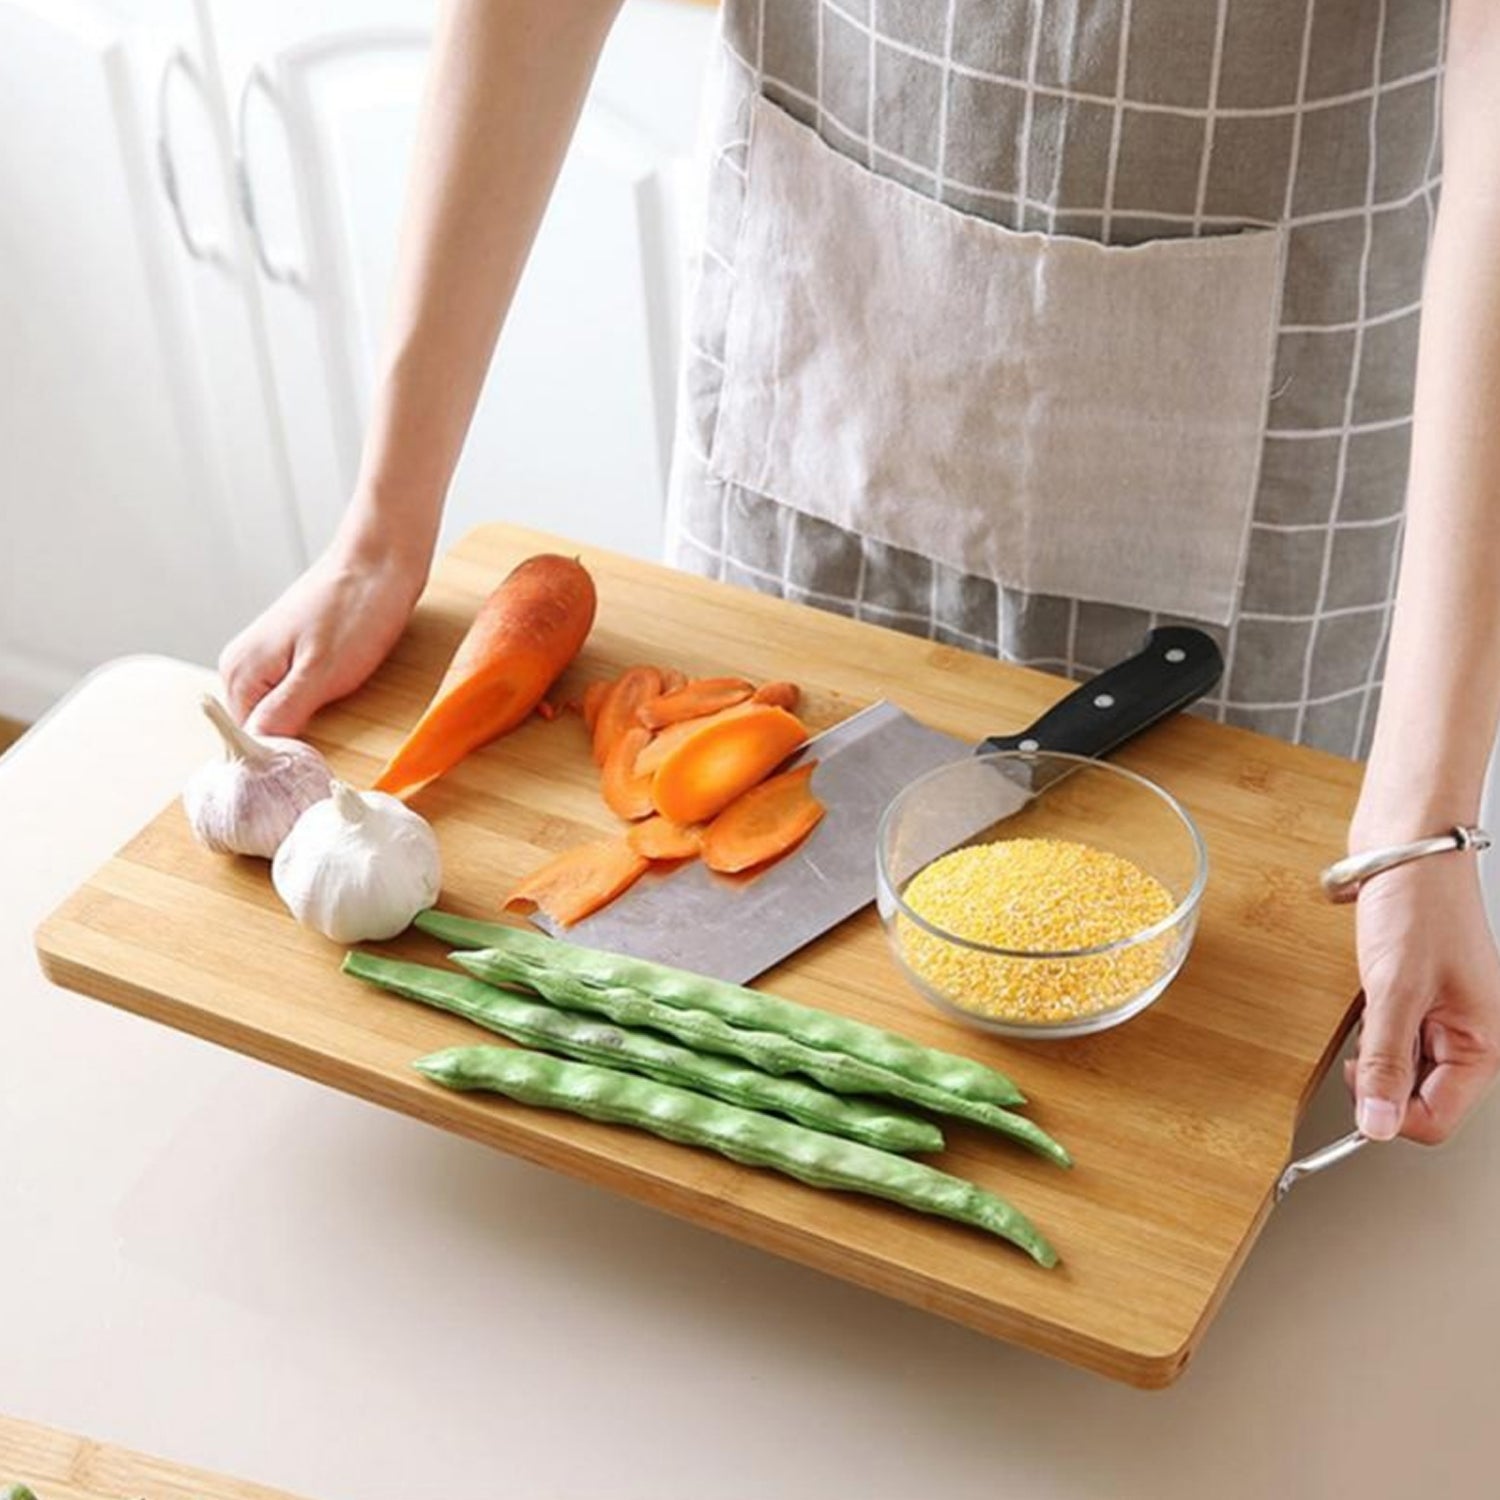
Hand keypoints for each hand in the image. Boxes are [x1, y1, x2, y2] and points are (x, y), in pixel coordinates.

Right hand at [219, 524, 428, 735]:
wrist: (380, 561)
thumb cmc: (355, 610)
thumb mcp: (321, 671)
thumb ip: (284, 713)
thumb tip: (255, 751)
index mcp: (240, 672)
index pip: (248, 741)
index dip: (282, 756)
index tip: (315, 759)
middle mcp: (243, 666)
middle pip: (263, 729)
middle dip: (297, 737)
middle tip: (335, 725)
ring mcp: (266, 659)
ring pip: (282, 714)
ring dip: (311, 720)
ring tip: (339, 701)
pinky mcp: (291, 655)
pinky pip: (296, 696)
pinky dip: (318, 702)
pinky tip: (340, 689)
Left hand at [1347, 854, 1499, 1143]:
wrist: (1406, 845)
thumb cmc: (1416, 903)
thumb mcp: (1394, 991)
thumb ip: (1384, 1062)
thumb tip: (1377, 1126)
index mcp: (1483, 1044)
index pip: (1434, 1120)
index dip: (1388, 1111)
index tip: (1357, 1081)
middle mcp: (1471, 1036)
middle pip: (1417, 1097)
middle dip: (1381, 1074)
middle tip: (1367, 1029)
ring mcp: (1446, 1017)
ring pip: (1401, 1067)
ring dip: (1375, 1047)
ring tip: (1375, 1000)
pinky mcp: (1421, 998)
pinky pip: (1393, 1036)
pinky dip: (1373, 1025)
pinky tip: (1373, 994)